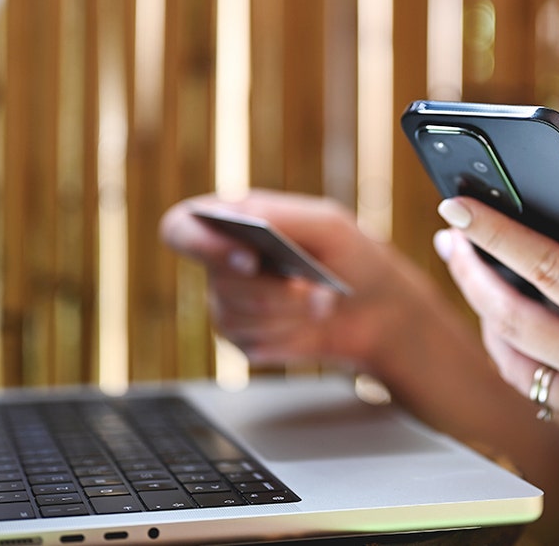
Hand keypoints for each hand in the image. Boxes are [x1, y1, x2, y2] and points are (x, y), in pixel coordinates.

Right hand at [160, 190, 463, 377]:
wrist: (377, 310)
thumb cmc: (350, 256)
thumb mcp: (326, 223)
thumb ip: (280, 215)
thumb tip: (239, 215)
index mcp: (231, 221)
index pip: (181, 228)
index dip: (200, 243)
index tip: (247, 256)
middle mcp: (221, 262)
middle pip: (218, 281)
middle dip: (272, 289)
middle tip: (309, 285)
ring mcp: (230, 303)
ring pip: (236, 316)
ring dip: (288, 311)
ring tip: (321, 300)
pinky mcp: (245, 339)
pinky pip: (252, 342)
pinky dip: (289, 333)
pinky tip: (311, 322)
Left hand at [434, 196, 558, 502]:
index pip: (547, 268)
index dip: (494, 235)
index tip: (456, 210)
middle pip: (509, 318)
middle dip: (470, 274)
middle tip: (451, 243)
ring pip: (511, 363)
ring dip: (487, 320)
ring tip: (481, 287)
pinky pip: (539, 395)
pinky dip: (523, 361)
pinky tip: (520, 337)